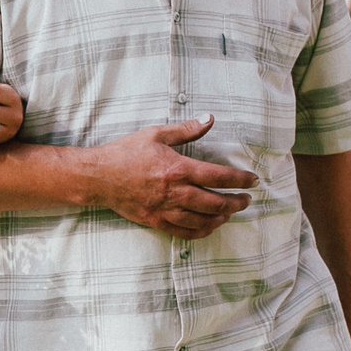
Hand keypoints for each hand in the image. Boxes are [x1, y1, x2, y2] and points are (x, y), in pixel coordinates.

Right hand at [86, 117, 254, 238]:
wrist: (98, 176)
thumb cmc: (126, 152)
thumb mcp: (156, 134)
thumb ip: (186, 129)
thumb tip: (210, 118)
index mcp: (178, 168)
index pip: (218, 176)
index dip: (240, 179)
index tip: (253, 180)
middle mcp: (174, 192)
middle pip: (216, 202)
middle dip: (236, 202)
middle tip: (246, 199)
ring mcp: (165, 210)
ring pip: (203, 220)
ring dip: (222, 218)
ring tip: (231, 212)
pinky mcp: (155, 221)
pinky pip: (184, 232)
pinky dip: (201, 231)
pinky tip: (210, 226)